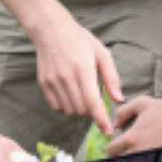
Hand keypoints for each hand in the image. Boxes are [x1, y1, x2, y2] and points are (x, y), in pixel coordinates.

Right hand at [29, 8, 123, 135]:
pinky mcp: (43, 83)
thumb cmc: (80, 40)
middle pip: (81, 110)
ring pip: (69, 110)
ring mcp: (53, 81)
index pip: (93, 102)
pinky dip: (65, 105)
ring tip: (81, 93)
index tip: (107, 131)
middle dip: (91, 110)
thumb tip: (118, 99)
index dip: (101, 119)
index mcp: (83, 69)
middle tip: (94, 97)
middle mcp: (66, 77)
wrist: (51, 30)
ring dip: (78, 108)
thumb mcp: (101, 53)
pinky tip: (69, 92)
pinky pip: (56, 106)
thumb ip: (111, 77)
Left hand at [105, 96, 161, 161]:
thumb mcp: (142, 103)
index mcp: (131, 138)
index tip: (117, 149)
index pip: (111, 151)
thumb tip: (115, 125)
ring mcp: (152, 160)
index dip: (112, 150)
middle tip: (125, 158)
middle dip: (120, 161)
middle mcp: (138, 151)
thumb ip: (124, 111)